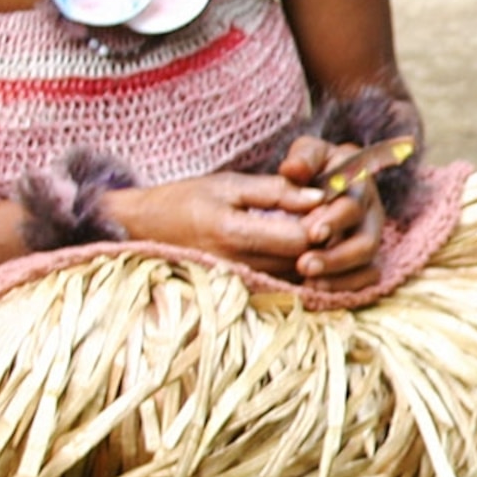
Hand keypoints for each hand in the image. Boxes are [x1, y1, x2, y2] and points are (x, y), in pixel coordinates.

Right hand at [101, 172, 328, 279]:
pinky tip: (300, 250)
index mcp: (233, 233)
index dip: (324, 221)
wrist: (142, 230)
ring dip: (316, 255)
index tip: (332, 202)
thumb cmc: (184, 200)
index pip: (301, 237)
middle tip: (334, 216)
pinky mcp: (242, 292)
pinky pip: (284, 286)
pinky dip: (298, 269)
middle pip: (305, 260)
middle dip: (326, 239)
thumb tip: (321, 196)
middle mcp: (238, 265)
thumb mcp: (228, 184)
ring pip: (299, 276)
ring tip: (316, 228)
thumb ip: (276, 190)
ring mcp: (239, 283)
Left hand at [274, 136, 387, 286]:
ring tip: (309, 283)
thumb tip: (293, 169)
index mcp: (361, 182)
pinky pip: (366, 279)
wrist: (314, 186)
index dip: (335, 220)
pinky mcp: (365, 259)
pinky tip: (316, 290)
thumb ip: (302, 158)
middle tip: (304, 265)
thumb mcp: (307, 154)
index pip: (353, 204)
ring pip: (368, 263)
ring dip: (339, 276)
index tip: (311, 233)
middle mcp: (371, 211)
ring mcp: (371, 236)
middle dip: (336, 256)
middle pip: (366, 240)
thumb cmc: (310, 168)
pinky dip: (344, 287)